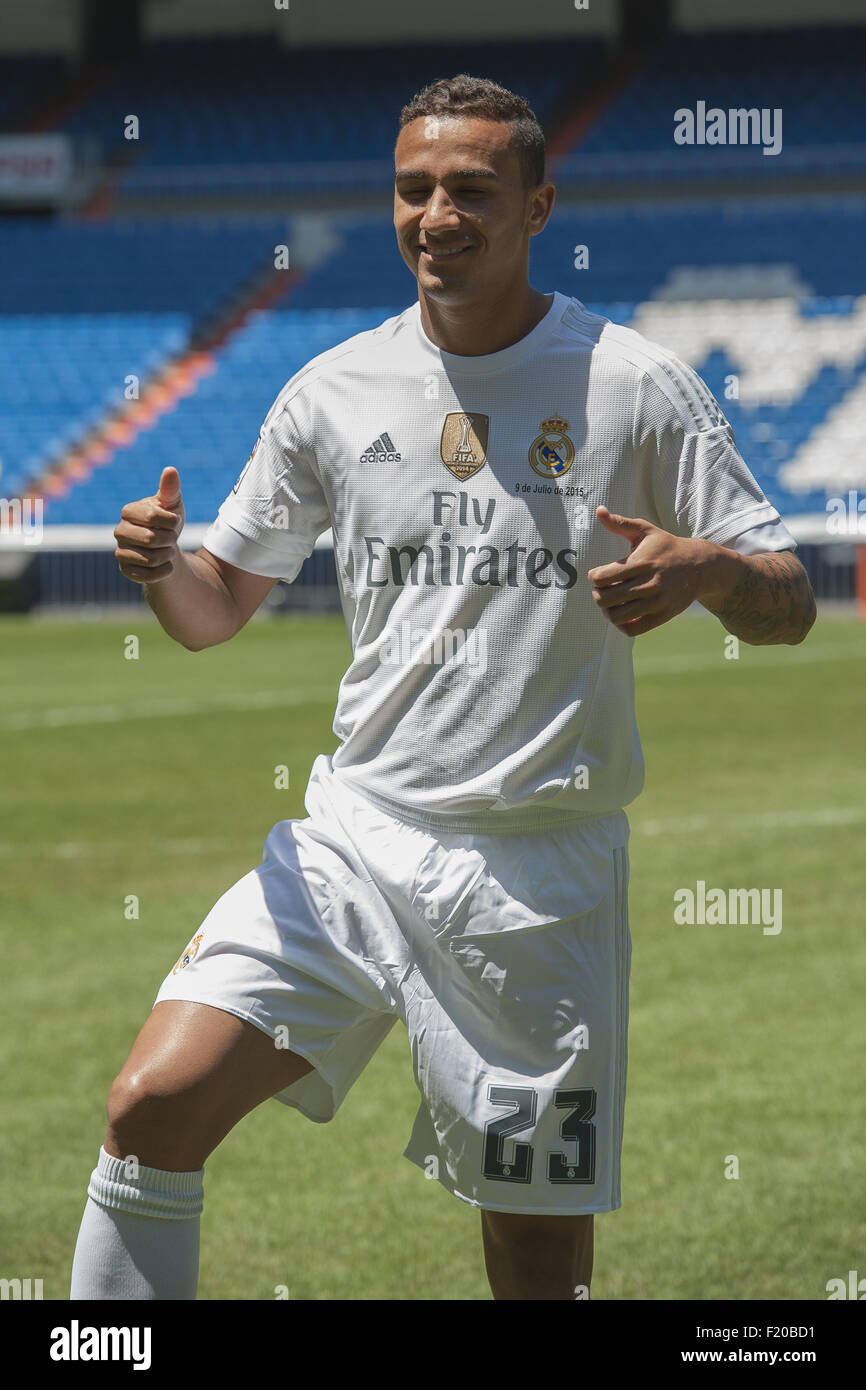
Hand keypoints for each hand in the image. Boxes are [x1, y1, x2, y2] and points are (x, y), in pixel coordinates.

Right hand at [114, 467, 185, 583]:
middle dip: (170, 539)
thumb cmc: (168, 521)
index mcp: (128, 511)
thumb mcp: (172, 504)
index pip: (153, 516)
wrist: (166, 547)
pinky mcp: (126, 570)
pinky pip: (150, 575)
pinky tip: (164, 564)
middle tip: (172, 538)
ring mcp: (120, 552)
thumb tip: (170, 470)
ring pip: (152, 559)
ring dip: (168, 555)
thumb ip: (170, 489)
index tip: (174, 521)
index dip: (172, 521)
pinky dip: (165, 570)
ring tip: (167, 550)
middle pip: (151, 539)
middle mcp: (119, 531)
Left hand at [587, 506, 713, 636]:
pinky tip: (623, 613)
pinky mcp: (663, 615)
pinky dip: (622, 625)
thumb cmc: (666, 547)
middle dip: (598, 595)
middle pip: (606, 599)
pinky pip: (633, 629)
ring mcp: (657, 602)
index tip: (598, 575)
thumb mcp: (645, 531)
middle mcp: (649, 584)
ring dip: (607, 611)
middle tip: (602, 590)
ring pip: (617, 617)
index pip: (603, 577)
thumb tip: (599, 511)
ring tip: (610, 604)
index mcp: (641, 563)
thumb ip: (620, 523)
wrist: (699, 566)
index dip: (594, 577)